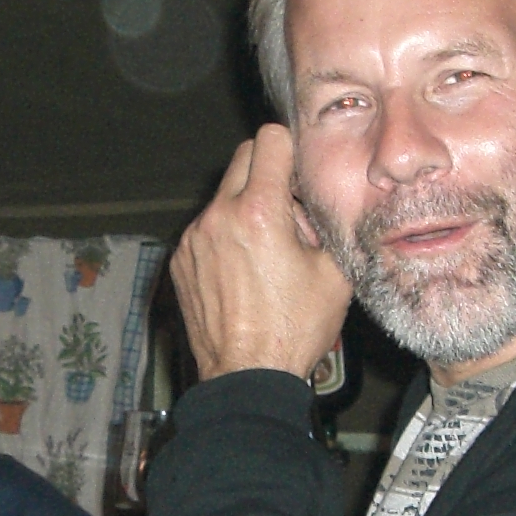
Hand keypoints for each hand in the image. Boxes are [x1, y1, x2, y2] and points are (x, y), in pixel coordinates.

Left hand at [171, 124, 352, 381]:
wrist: (247, 375)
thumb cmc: (293, 329)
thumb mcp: (334, 273)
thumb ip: (328, 222)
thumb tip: (315, 201)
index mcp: (258, 211)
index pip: (269, 139)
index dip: (291, 149)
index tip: (299, 172)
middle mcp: (218, 216)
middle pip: (242, 157)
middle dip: (268, 172)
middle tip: (288, 210)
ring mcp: (194, 238)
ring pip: (223, 195)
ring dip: (245, 206)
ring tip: (267, 250)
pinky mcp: (181, 260)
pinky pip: (206, 228)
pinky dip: (225, 235)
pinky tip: (244, 271)